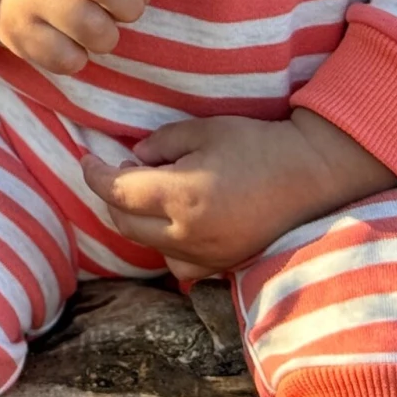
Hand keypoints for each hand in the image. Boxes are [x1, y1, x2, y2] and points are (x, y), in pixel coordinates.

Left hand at [81, 109, 396, 277]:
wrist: (309, 176)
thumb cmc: (255, 145)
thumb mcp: (202, 130)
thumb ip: (160, 145)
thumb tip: (133, 159)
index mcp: (181, 198)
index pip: (118, 194)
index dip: (95, 175)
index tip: (87, 159)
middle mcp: (190, 235)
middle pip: (126, 225)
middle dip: (113, 198)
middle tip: (116, 171)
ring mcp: (209, 257)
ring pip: (151, 248)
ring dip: (138, 222)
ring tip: (147, 192)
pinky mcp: (225, 266)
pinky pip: (180, 263)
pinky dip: (166, 243)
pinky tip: (175, 219)